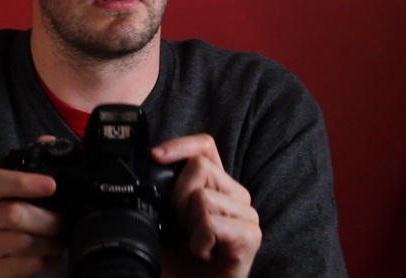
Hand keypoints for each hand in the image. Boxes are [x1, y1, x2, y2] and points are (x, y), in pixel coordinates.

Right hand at [0, 145, 63, 277]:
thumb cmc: (10, 222)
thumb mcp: (18, 194)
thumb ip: (35, 166)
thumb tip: (48, 141)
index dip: (23, 182)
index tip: (51, 185)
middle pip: (14, 214)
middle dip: (48, 219)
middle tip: (64, 223)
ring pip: (23, 242)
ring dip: (50, 242)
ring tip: (60, 241)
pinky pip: (25, 266)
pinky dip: (46, 262)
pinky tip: (52, 259)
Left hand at [152, 134, 260, 277]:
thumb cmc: (178, 259)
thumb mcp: (163, 216)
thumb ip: (165, 187)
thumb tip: (154, 157)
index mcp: (216, 185)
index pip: (205, 145)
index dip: (180, 146)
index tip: (156, 156)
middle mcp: (235, 195)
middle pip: (199, 167)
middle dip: (177, 197)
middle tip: (182, 228)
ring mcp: (246, 215)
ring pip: (203, 196)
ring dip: (189, 226)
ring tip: (196, 244)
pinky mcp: (251, 236)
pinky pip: (211, 223)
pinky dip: (199, 242)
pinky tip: (205, 255)